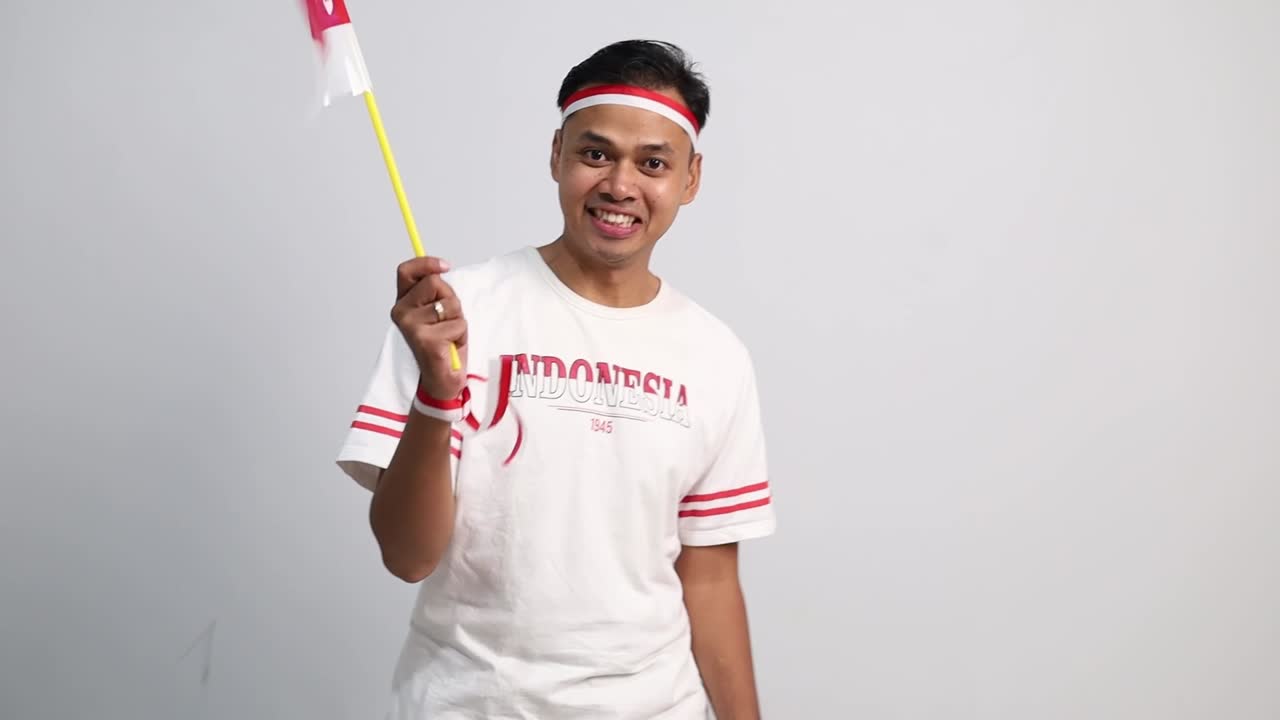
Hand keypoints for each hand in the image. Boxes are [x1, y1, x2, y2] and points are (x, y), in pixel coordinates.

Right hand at [390, 256, 467, 401]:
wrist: (441, 380)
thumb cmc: (442, 346)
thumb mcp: (438, 313)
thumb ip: (435, 293)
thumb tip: (441, 269)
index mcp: (404, 303)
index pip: (406, 272)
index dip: (426, 263)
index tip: (445, 266)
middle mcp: (402, 313)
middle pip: (435, 283)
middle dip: (451, 299)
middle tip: (448, 320)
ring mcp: (411, 327)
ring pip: (450, 304)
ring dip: (458, 320)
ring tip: (450, 336)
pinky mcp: (425, 340)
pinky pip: (458, 324)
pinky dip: (461, 336)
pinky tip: (450, 347)